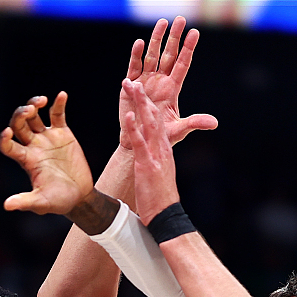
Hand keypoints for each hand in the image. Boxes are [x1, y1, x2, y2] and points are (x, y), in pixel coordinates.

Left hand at [0, 92, 93, 215]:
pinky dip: (59, 104)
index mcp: (26, 160)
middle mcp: (33, 146)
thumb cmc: (58, 202)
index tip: (7, 133)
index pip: (8, 145)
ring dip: (34, 105)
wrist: (80, 196)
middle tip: (28, 111)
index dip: (5, 138)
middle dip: (20, 115)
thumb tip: (7, 205)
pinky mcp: (63, 134)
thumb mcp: (41, 202)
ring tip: (41, 101)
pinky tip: (62, 95)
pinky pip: (58, 115)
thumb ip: (25, 201)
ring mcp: (47, 138)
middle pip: (19, 125)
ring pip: (35, 116)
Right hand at [118, 17, 217, 148]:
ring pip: (152, 56)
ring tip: (162, 23)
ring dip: (156, 39)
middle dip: (174, 37)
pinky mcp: (130, 87)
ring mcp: (145, 82)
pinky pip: (134, 68)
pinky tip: (140, 43)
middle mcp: (159, 81)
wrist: (138, 143)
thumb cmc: (159, 137)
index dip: (189, 49)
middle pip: (168, 55)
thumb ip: (195, 123)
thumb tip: (215, 123)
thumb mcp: (179, 130)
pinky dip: (136, 55)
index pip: (182, 64)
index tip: (195, 33)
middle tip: (180, 19)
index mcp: (172, 89)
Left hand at [122, 79, 179, 221]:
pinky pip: (141, 143)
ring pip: (148, 124)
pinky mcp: (148, 165)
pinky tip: (130, 115)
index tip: (139, 93)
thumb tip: (149, 157)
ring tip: (131, 86)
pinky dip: (135, 128)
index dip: (147, 106)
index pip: (157, 122)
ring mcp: (155, 155)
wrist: (166, 215)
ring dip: (139, 104)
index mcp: (164, 150)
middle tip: (132, 81)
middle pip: (153, 117)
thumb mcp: (159, 174)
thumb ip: (154, 161)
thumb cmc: (160, 198)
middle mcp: (162, 149)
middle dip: (142, 98)